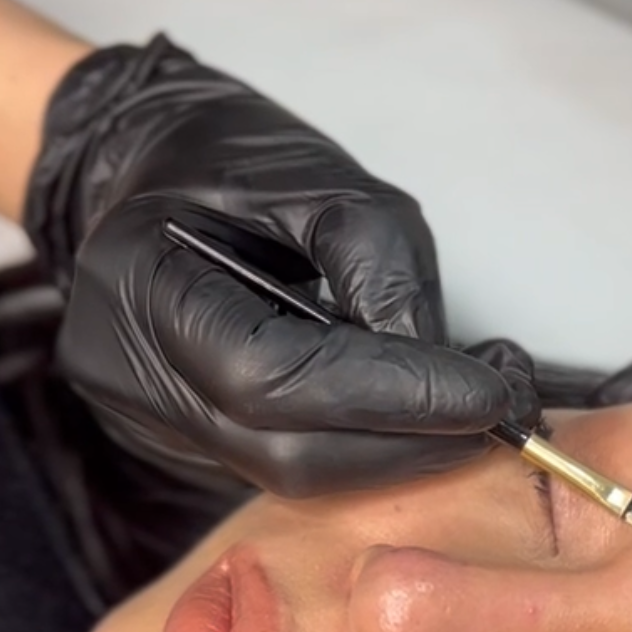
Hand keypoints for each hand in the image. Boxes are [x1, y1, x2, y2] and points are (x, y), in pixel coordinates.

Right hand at [24, 35, 530, 496]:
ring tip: (467, 405)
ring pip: (289, 475)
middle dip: (409, 441)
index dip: (394, 395)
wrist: (143, 167)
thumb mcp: (319, 176)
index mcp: (142, 281)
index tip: (492, 393)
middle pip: (285, 452)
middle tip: (501, 407)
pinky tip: (407, 411)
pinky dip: (358, 447)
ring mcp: (149, 416)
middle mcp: (129, 369)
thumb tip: (440, 372)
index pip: (274, 376)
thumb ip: (382, 269)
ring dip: (394, 453)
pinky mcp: (182, 439)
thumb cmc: (225, 156)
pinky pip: (282, 464)